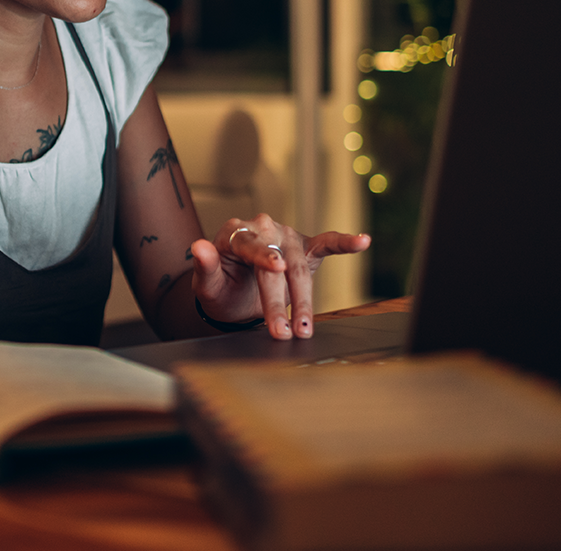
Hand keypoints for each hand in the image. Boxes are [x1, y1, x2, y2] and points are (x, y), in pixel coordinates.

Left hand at [190, 214, 369, 340]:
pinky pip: (327, 243)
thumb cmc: (220, 286)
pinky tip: (363, 241)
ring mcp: (286, 236)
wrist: (235, 293)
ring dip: (305, 301)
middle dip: (281, 301)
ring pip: (301, 268)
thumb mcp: (207, 284)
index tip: (276, 268)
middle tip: (284, 332)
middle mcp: (263, 228)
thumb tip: (198, 246)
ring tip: (304, 329)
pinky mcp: (305, 247)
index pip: (251, 246)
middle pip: (278, 264)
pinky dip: (345, 243)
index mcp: (235, 232)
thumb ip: (204, 267)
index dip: (263, 257)